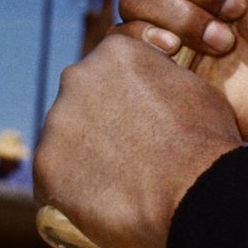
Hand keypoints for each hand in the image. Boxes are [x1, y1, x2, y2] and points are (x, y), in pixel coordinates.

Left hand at [34, 35, 240, 247]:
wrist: (193, 189)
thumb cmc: (203, 138)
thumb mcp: (192, 85)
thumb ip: (161, 76)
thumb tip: (155, 85)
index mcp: (116, 51)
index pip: (111, 64)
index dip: (126, 90)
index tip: (139, 111)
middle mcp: (78, 77)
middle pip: (82, 96)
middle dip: (99, 117)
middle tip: (128, 146)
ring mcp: (57, 121)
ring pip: (66, 135)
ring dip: (84, 150)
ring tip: (118, 176)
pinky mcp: (44, 165)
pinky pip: (54, 174)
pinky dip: (72, 184)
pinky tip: (99, 195)